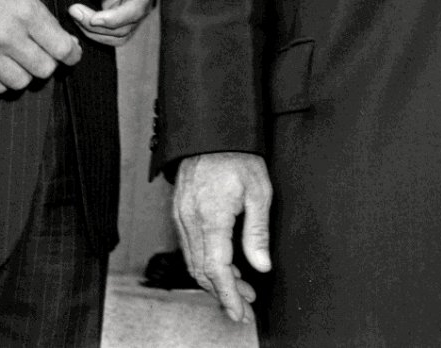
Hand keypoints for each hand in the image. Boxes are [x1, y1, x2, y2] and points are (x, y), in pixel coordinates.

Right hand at [0, 0, 79, 93]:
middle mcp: (7, 35)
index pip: (61, 48)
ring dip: (24, 73)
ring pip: (21, 83)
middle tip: (42, 54)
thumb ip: (42, 18)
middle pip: (44, 69)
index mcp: (25, 12)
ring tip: (18, 59)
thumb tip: (65, 42)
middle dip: (48, 63)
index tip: (72, 55)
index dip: (72, 54)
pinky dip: (2, 81)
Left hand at [68, 0, 157, 45]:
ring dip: (95, 31)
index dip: (113, 19)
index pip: (134, 11)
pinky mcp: (120, 10)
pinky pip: (110, 28)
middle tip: (74, 11)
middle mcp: (141, 1)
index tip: (92, 18)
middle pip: (124, 28)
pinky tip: (80, 17)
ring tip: (75, 14)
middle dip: (98, 26)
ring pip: (117, 34)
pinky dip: (95, 29)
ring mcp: (131, 8)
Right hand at [173, 152, 271, 323]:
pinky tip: (222, 264)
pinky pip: (188, 246)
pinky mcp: (178, 210)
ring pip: (193, 261)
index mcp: (211, 216)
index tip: (240, 310)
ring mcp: (181, 215)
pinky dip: (204, 262)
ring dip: (214, 279)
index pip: (216, 268)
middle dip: (223, 292)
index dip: (229, 294)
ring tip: (239, 286)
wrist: (212, 129)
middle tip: (245, 304)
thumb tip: (262, 266)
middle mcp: (190, 219)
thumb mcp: (258, 190)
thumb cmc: (237, 155)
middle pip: (202, 270)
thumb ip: (258, 231)